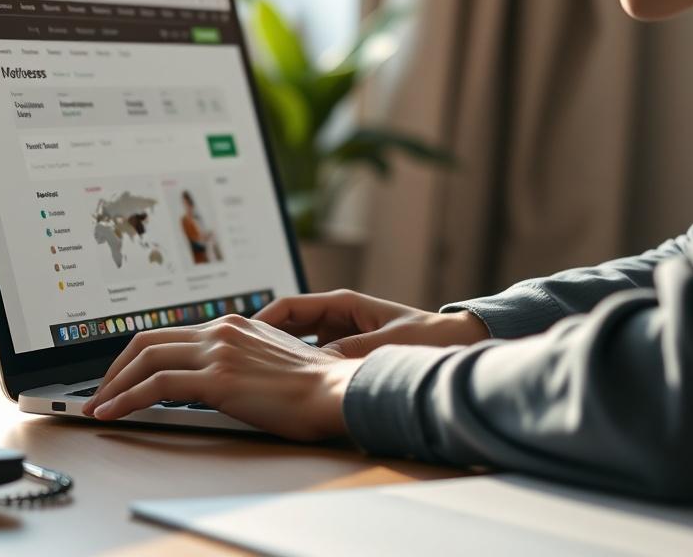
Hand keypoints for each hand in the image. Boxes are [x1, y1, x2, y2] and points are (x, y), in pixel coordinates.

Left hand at [81, 315, 362, 440]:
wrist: (336, 390)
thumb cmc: (314, 386)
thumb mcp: (273, 360)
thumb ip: (244, 359)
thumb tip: (219, 379)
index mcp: (234, 325)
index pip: (171, 334)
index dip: (139, 356)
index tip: (124, 376)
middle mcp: (222, 331)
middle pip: (148, 341)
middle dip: (115, 368)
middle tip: (100, 391)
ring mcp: (219, 352)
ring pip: (145, 359)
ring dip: (113, 384)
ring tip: (97, 405)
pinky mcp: (218, 378)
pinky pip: (157, 386)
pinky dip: (126, 398)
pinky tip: (112, 412)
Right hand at [254, 289, 489, 357]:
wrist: (452, 343)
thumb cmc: (424, 336)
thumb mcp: (386, 343)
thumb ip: (353, 351)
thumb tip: (318, 364)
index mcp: (342, 304)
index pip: (290, 307)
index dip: (263, 319)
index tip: (244, 337)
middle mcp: (336, 317)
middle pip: (287, 325)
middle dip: (263, 341)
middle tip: (240, 360)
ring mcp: (339, 335)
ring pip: (297, 345)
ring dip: (279, 358)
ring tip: (256, 377)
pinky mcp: (345, 353)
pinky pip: (313, 360)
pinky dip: (299, 370)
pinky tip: (286, 388)